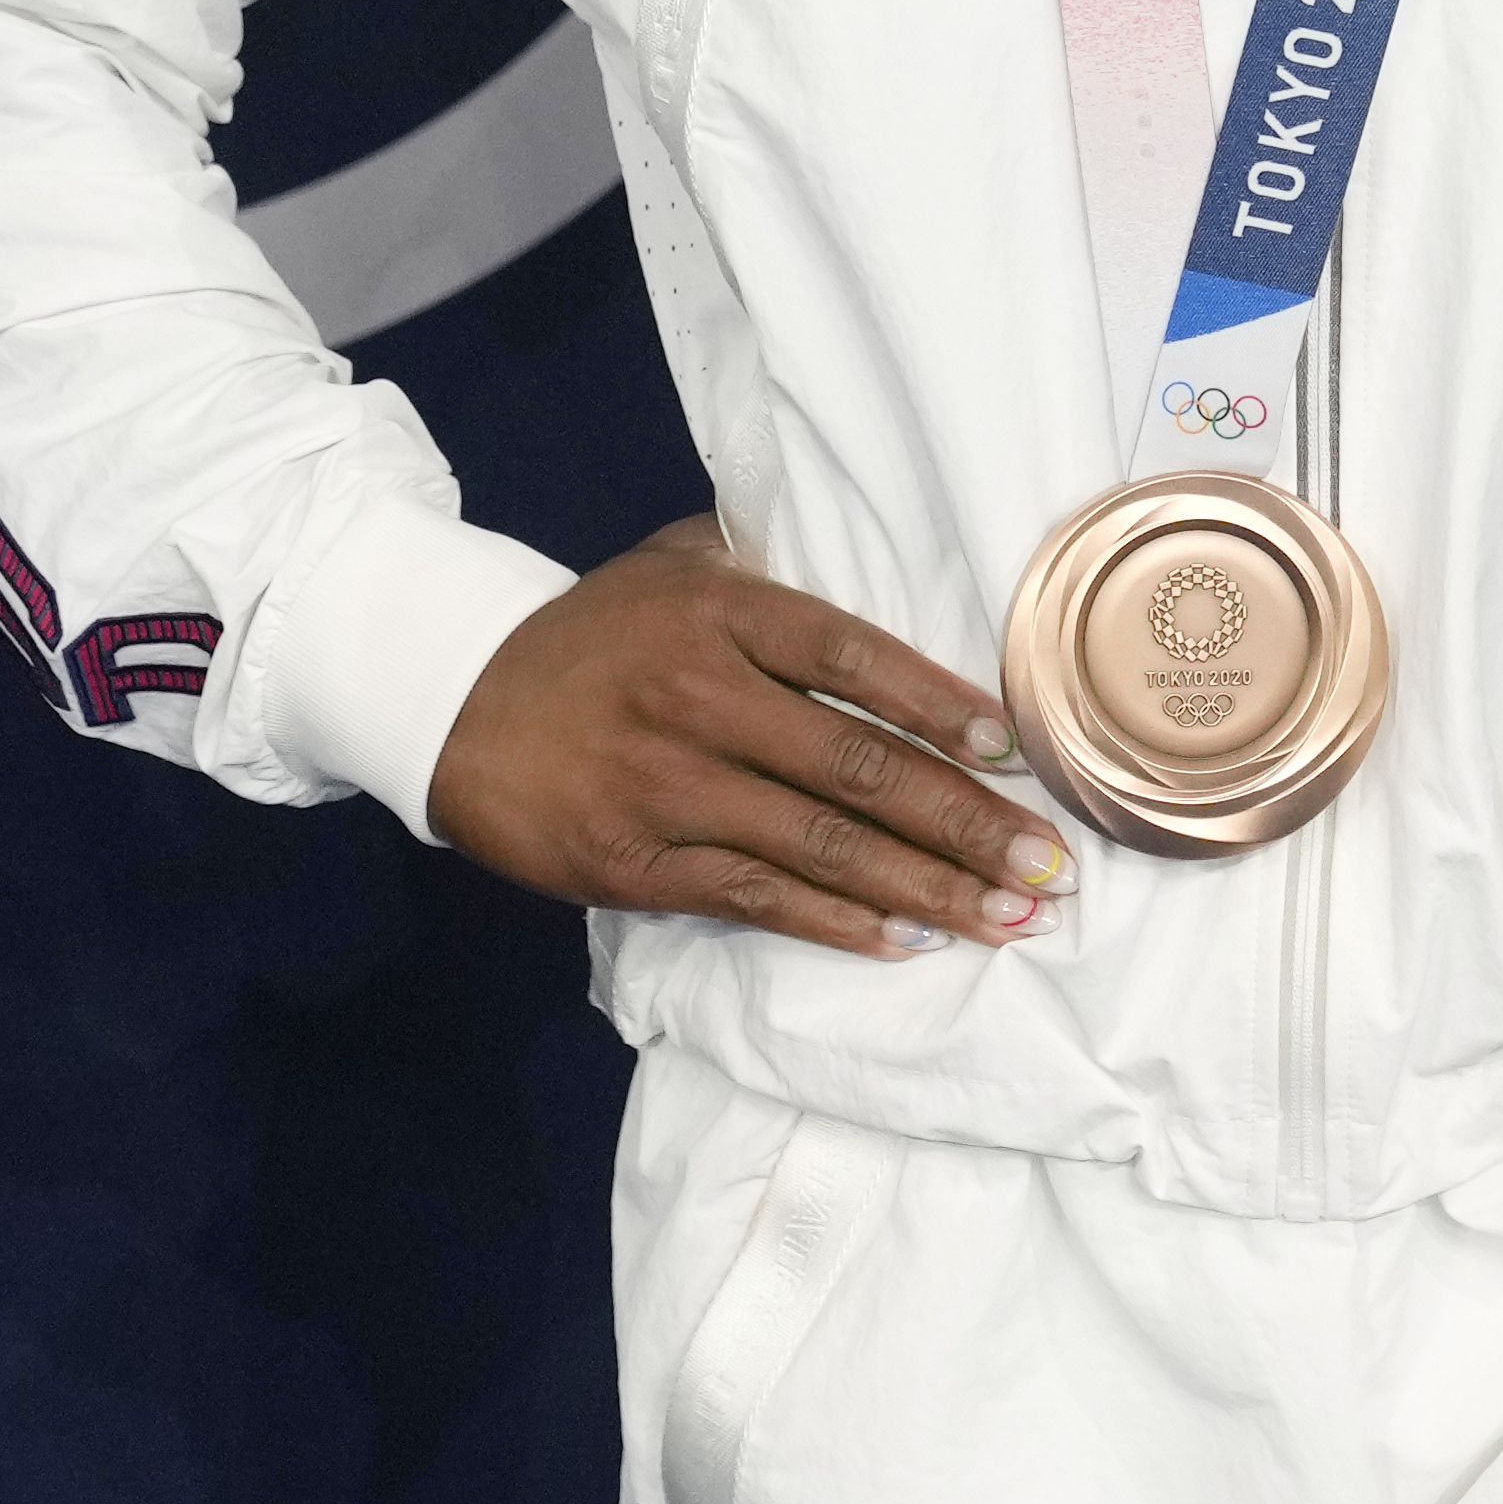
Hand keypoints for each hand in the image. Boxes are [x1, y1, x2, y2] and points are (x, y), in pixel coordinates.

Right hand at [427, 516, 1076, 962]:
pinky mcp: (636, 861)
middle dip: (966, 823)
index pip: (851, 656)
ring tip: (1006, 918)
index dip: (939, 703)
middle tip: (1047, 867)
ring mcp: (668, 785)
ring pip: (821, 844)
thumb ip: (767, 564)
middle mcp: (700, 695)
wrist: (455, 699)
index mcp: (721, 612)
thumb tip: (879, 562)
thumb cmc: (593, 632)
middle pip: (857, 765)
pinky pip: (756, 897)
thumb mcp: (674, 567)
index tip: (1013, 749)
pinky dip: (838, 923)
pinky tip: (907, 941)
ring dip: (926, 888)